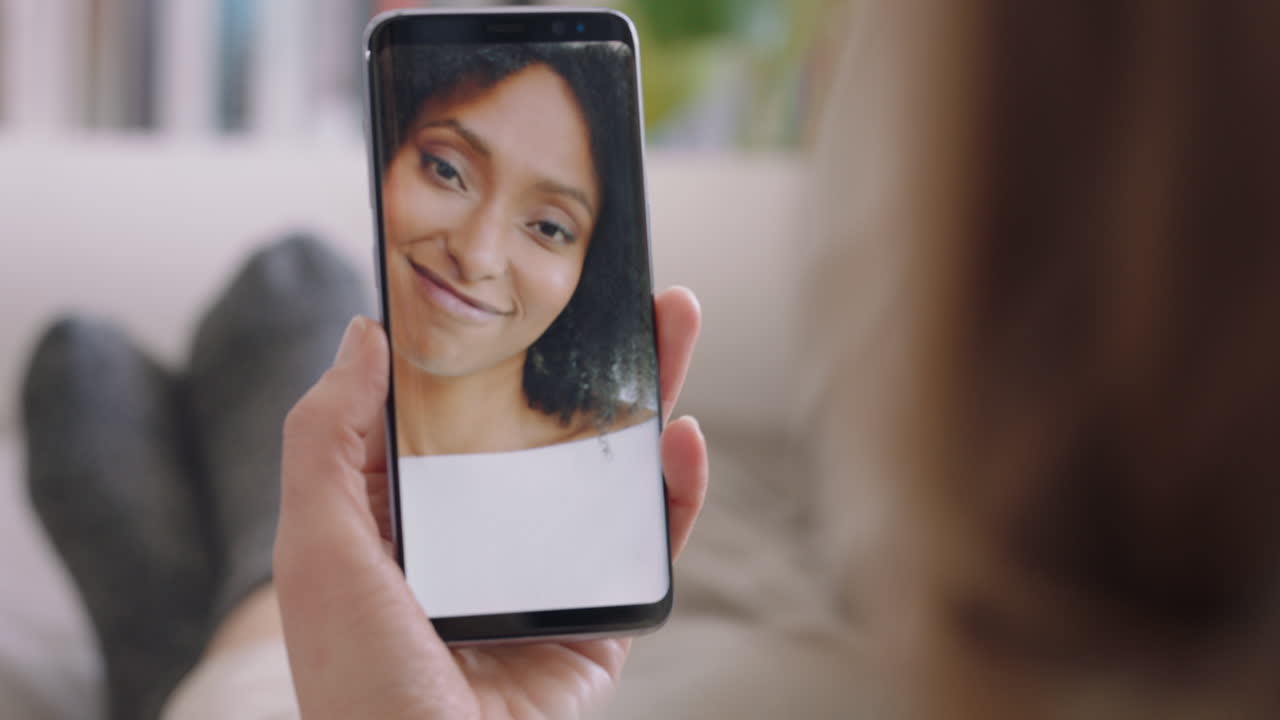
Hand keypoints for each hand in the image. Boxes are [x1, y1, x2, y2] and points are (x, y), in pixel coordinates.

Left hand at [274, 287, 706, 719]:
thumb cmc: (357, 679)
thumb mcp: (319, 544)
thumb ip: (326, 435)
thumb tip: (364, 333)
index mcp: (408, 510)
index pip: (455, 406)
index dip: (491, 342)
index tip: (522, 284)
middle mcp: (482, 531)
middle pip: (546, 421)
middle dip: (590, 351)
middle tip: (625, 287)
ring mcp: (547, 569)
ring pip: (607, 467)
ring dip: (648, 394)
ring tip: (675, 322)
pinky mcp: (600, 612)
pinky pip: (646, 541)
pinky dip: (675, 489)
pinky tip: (683, 437)